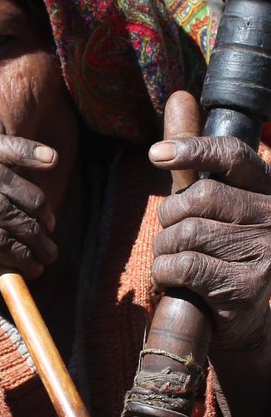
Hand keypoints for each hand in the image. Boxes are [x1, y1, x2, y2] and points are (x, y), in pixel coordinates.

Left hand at [149, 91, 270, 350]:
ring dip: (165, 247)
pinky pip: (183, 265)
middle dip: (169, 215)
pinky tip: (171, 278)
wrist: (252, 319)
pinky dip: (164, 272)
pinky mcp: (245, 286)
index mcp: (265, 191)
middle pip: (198, 197)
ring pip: (186, 233)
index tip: (156, 154)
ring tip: (172, 258)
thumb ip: (196, 158)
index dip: (193, 148)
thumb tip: (179, 97)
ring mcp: (263, 253)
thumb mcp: (214, 202)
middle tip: (170, 230)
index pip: (233, 156)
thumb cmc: (226, 251)